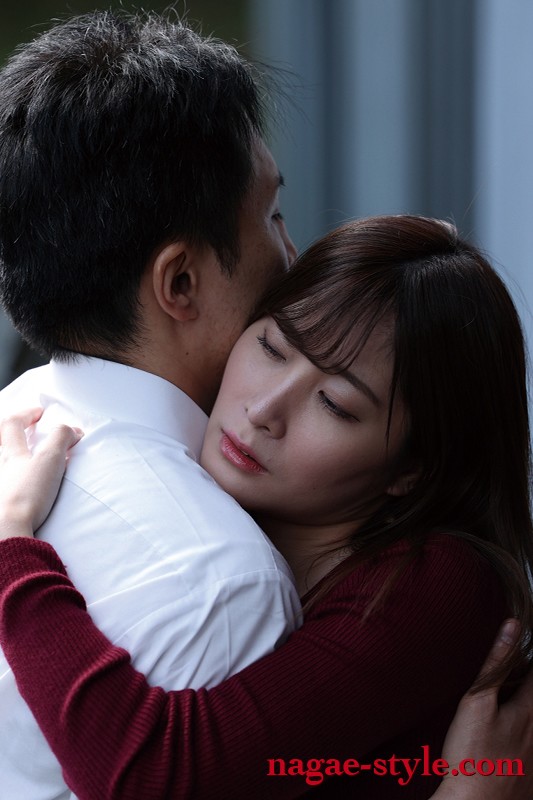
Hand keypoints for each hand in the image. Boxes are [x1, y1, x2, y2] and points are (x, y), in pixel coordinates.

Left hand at [0, 409, 82, 539]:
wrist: (7, 530)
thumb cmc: (26, 495)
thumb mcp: (50, 459)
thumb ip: (62, 438)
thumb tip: (73, 430)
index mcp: (11, 454)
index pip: (13, 424)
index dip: (27, 414)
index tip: (40, 413)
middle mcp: (1, 468)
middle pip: (1, 443)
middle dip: (10, 434)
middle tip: (23, 432)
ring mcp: (2, 486)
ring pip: (4, 466)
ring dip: (12, 458)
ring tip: (26, 461)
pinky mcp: (5, 504)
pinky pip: (7, 487)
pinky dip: (13, 482)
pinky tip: (22, 489)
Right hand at [434, 618, 532, 799]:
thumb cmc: (471, 755)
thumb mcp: (476, 702)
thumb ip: (495, 664)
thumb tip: (512, 627)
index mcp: (529, 711)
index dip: (528, 659)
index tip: (521, 646)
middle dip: (523, 685)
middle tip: (507, 681)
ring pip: (532, 725)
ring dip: (520, 710)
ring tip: (501, 712)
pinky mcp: (530, 779)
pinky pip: (529, 750)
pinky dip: (519, 738)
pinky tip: (500, 743)